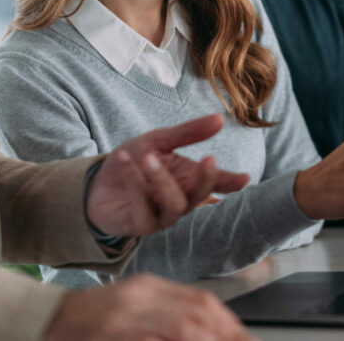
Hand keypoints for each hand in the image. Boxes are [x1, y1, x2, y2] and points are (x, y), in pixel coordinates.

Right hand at [43, 274, 253, 340]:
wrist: (44, 318)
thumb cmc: (88, 320)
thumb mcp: (132, 308)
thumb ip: (165, 315)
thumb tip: (201, 328)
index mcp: (149, 287)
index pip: (201, 301)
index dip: (228, 323)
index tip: (243, 336)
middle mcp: (142, 296)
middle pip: (198, 311)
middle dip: (228, 332)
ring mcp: (127, 315)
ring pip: (181, 326)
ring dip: (207, 338)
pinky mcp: (113, 331)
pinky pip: (151, 339)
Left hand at [86, 114, 249, 236]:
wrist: (96, 182)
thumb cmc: (133, 162)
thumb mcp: (159, 140)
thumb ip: (188, 133)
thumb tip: (220, 119)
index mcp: (188, 179)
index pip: (216, 182)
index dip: (231, 181)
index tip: (246, 177)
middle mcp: (180, 200)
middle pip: (200, 196)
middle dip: (207, 180)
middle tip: (210, 160)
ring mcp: (161, 216)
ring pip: (174, 205)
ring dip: (162, 181)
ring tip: (149, 158)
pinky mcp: (139, 225)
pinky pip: (143, 209)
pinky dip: (134, 182)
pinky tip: (124, 159)